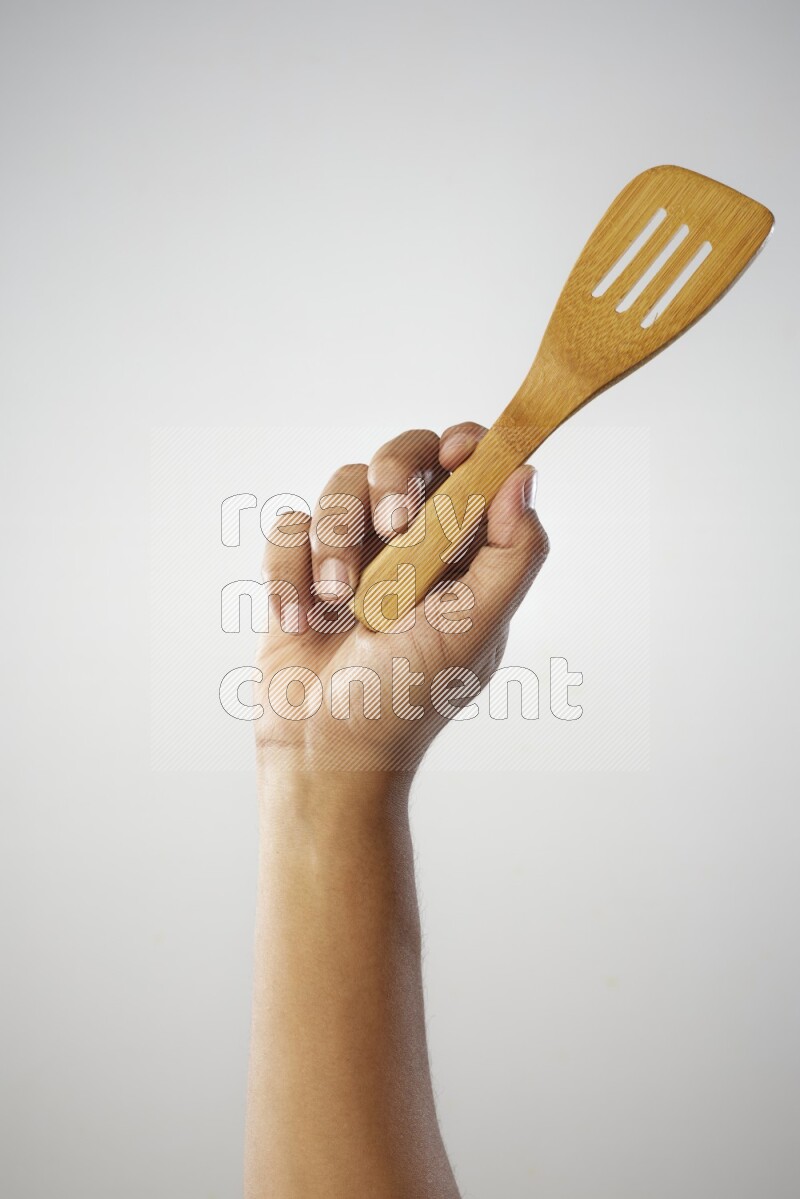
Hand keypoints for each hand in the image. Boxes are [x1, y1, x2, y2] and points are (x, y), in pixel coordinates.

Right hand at [254, 422, 548, 775]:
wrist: (326, 747)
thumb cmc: (409, 697)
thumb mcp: (479, 628)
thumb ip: (513, 553)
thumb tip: (524, 474)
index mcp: (463, 552)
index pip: (472, 467)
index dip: (467, 443)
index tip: (455, 453)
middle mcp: (410, 542)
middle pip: (404, 454)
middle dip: (394, 477)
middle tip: (393, 526)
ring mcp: (353, 551)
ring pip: (340, 486)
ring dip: (336, 543)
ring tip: (340, 605)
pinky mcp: (300, 566)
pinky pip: (288, 525)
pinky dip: (289, 571)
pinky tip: (301, 619)